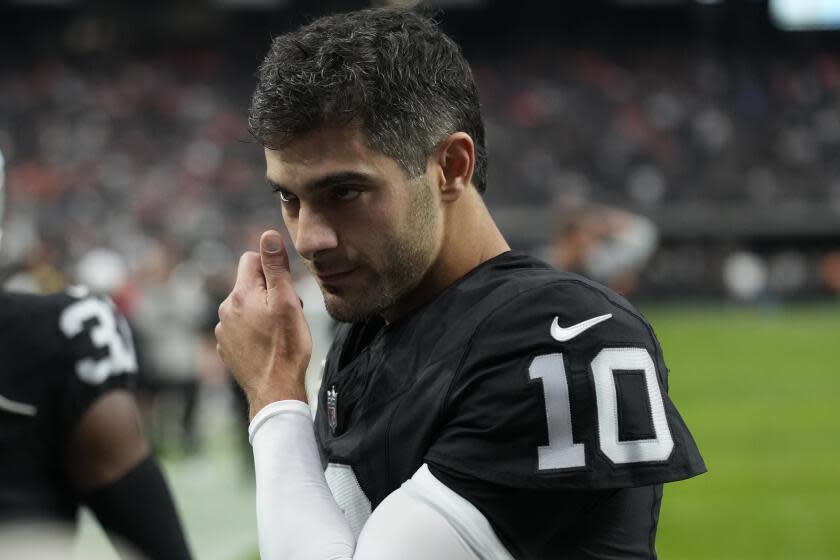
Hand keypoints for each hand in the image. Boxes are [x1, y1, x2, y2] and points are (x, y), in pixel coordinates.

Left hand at [216, 230, 311, 419]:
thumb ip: (275, 267)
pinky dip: (254, 331)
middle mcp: (226, 308)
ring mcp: (224, 330)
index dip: (272, 269)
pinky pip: (241, 328)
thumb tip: (268, 235)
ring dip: (261, 312)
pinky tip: (268, 345)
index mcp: (240, 293)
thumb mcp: (286, 301)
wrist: (275, 390)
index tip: (285, 290)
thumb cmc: (286, 346)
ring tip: (279, 332)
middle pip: (250, 284)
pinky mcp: (226, 348)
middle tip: (287, 313)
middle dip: (268, 292)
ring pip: (246, 307)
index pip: (251, 259)